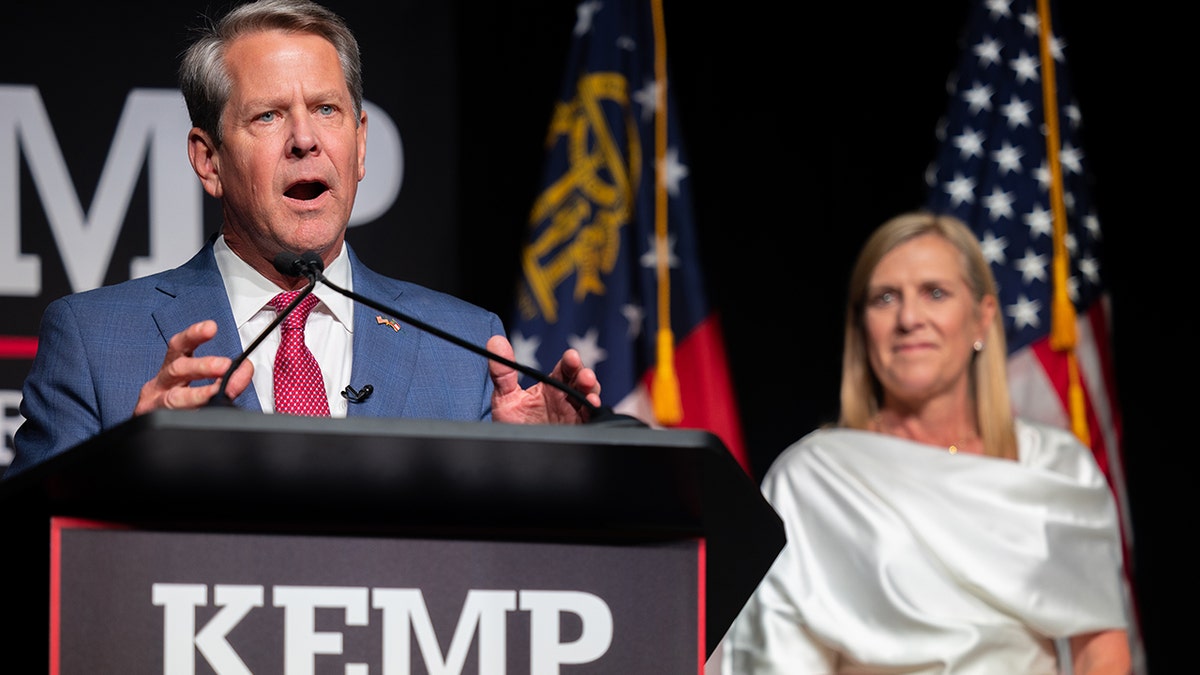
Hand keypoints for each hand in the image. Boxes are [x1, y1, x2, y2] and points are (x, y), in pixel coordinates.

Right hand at [133, 320, 253, 414]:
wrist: (149, 432)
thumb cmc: (179, 401)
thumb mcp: (201, 383)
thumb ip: (227, 376)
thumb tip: (245, 369)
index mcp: (172, 368)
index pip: (180, 346)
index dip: (194, 335)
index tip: (211, 327)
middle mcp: (161, 383)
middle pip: (177, 369)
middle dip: (202, 366)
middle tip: (224, 365)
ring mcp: (155, 404)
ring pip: (174, 399)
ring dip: (198, 395)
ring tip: (216, 393)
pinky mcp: (154, 422)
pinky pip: (175, 420)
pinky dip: (192, 418)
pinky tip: (203, 418)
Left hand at [486, 334, 601, 423]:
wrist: (513, 454)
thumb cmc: (511, 425)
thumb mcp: (505, 397)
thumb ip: (502, 371)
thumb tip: (495, 341)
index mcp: (551, 387)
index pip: (564, 369)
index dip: (570, 361)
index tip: (571, 357)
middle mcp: (565, 399)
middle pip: (581, 381)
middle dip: (584, 375)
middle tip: (583, 375)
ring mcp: (573, 414)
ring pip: (589, 397)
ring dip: (592, 390)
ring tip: (588, 389)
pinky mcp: (578, 429)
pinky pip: (591, 418)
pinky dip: (594, 411)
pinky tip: (592, 406)